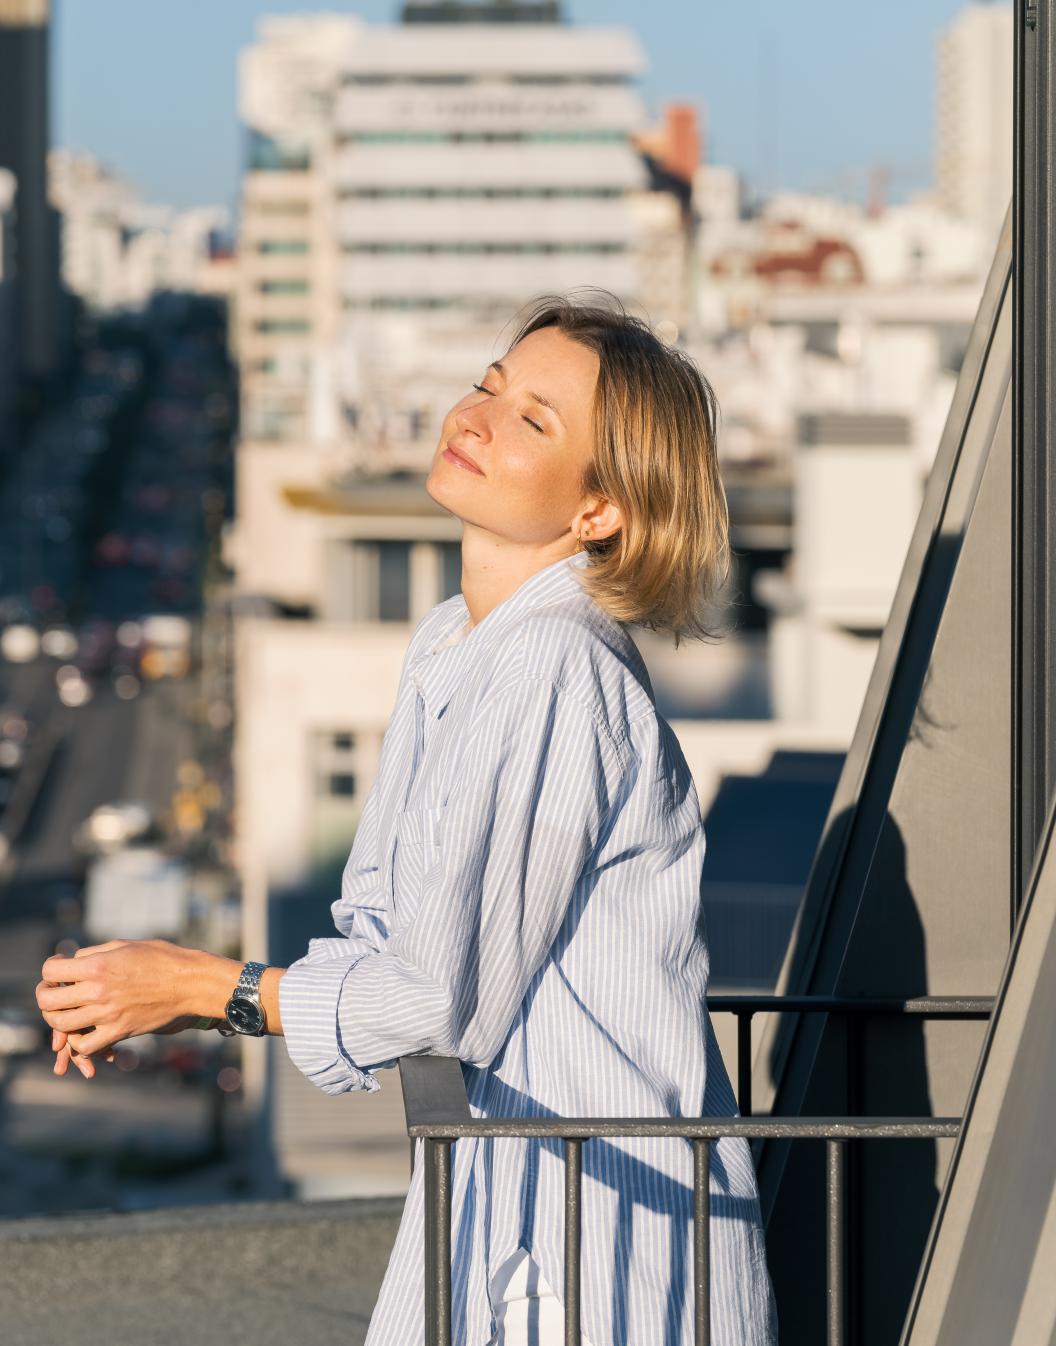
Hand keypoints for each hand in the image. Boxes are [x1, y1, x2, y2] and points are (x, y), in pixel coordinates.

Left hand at [37, 938, 205, 1072]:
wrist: (190, 983)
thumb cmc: (161, 958)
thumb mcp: (124, 945)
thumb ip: (94, 953)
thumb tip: (73, 962)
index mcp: (98, 965)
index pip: (51, 971)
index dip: (50, 968)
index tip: (59, 966)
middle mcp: (97, 991)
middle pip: (48, 1000)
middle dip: (45, 994)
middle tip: (54, 989)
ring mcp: (107, 1014)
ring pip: (61, 1024)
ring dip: (56, 1018)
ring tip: (65, 1010)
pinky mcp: (119, 1031)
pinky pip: (85, 1046)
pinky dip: (78, 1041)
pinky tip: (83, 1030)